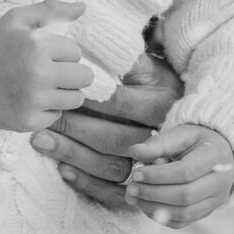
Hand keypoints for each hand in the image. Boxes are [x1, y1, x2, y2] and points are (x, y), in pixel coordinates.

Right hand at [0, 0, 93, 132]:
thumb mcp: (15, 20)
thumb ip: (49, 9)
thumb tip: (82, 7)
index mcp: (37, 46)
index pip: (76, 52)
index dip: (60, 52)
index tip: (43, 54)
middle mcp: (39, 74)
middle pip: (84, 77)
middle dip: (70, 73)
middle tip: (50, 72)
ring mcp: (35, 101)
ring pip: (75, 99)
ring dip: (62, 92)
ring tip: (41, 86)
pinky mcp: (29, 121)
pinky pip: (56, 116)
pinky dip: (46, 110)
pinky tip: (29, 101)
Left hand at [32, 47, 183, 208]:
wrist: (191, 125)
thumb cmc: (158, 88)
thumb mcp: (150, 67)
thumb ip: (126, 57)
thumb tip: (95, 39)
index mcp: (163, 104)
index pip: (121, 103)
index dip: (89, 98)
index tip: (61, 90)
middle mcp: (161, 139)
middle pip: (114, 138)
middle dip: (75, 128)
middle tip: (44, 117)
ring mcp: (153, 168)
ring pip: (111, 167)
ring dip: (73, 155)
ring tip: (41, 140)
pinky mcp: (142, 189)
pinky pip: (114, 193)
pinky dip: (87, 183)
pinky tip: (62, 170)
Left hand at [123, 122, 233, 227]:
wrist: (220, 156)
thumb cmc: (197, 142)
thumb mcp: (182, 135)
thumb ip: (159, 143)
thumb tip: (135, 151)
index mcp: (216, 158)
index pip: (185, 172)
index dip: (158, 176)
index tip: (136, 174)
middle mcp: (220, 183)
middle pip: (185, 196)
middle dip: (153, 194)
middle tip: (131, 189)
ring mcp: (215, 201)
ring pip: (184, 213)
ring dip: (154, 208)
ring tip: (133, 197)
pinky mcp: (206, 212)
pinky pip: (182, 222)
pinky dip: (160, 217)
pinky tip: (144, 205)